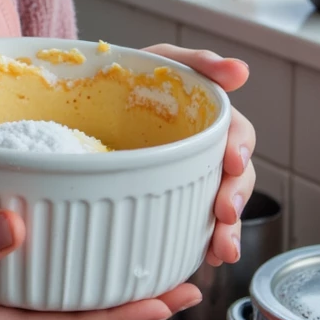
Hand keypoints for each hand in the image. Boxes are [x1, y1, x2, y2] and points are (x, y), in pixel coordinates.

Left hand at [144, 44, 255, 267]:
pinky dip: (199, 245)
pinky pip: (189, 227)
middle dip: (236, 199)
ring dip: (226, 231)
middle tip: (225, 215)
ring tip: (221, 251)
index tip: (232, 162)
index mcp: (207, 120)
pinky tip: (200, 258)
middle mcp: (201, 152)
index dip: (240, 148)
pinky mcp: (163, 199)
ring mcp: (184, 178)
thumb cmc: (127, 74)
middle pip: (234, 179)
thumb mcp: (161, 61)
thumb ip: (199, 62)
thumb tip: (242, 71)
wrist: (77, 94)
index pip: (237, 135)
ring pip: (217, 209)